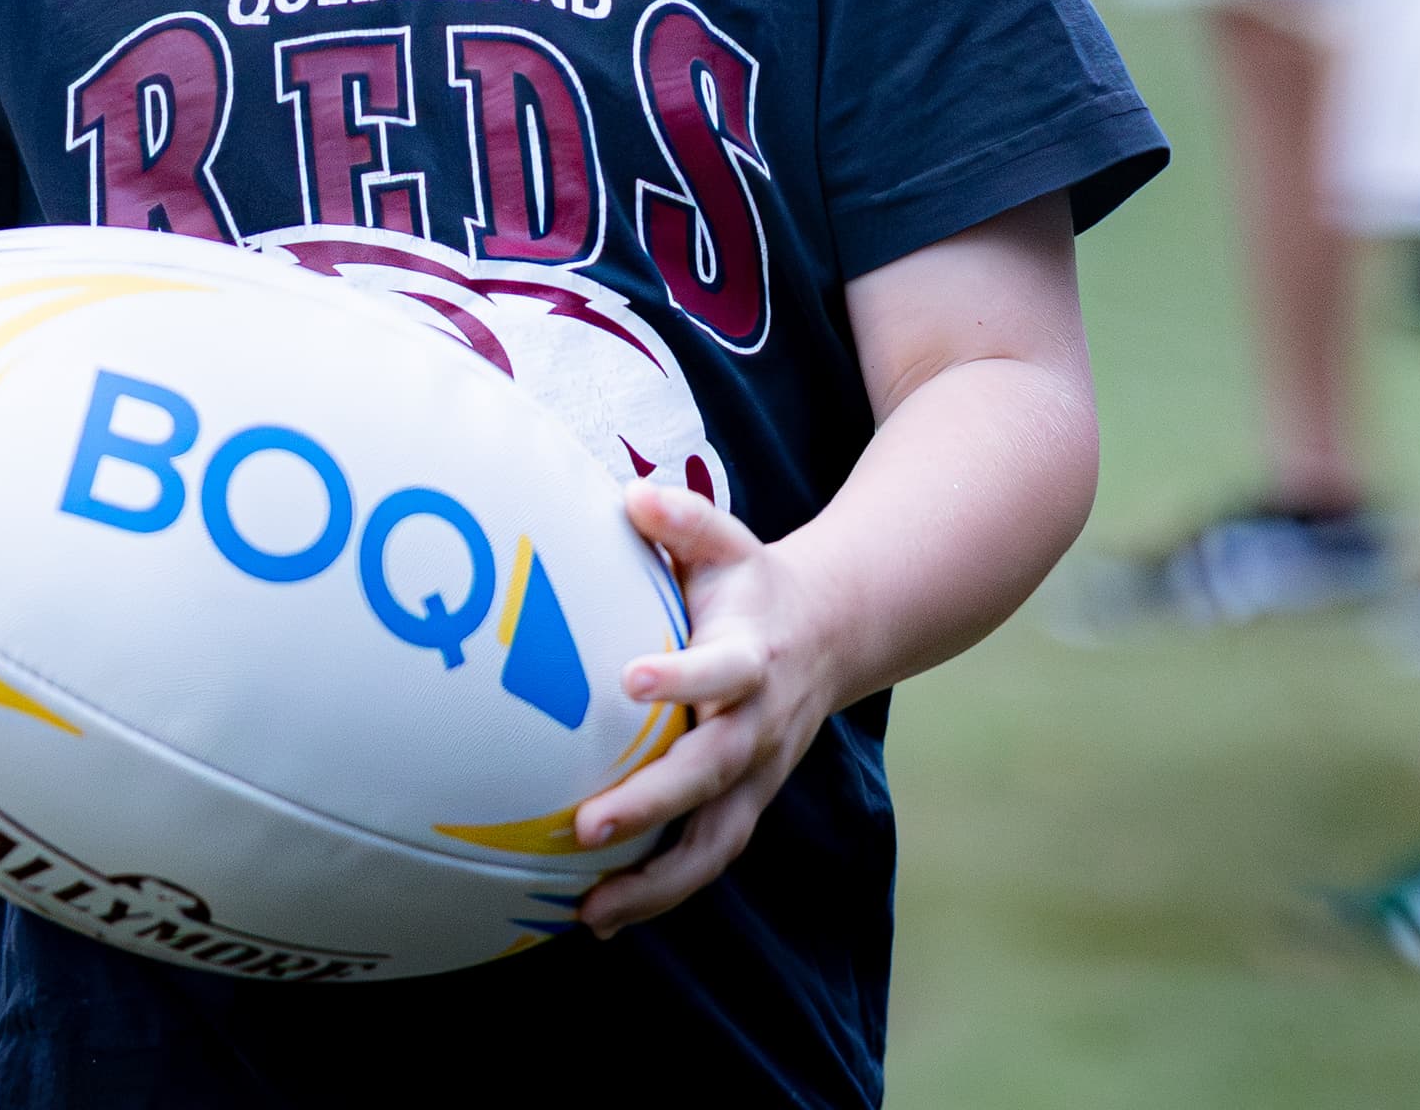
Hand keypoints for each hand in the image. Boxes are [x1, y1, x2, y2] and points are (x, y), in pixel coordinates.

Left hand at [568, 483, 845, 935]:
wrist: (832, 633)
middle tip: (586, 825)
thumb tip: (633, 498)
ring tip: (589, 913)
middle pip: (711, 772)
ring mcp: (755, 774)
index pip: (722, 669)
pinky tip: (597, 920)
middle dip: (651, 802)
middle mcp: (759, 724)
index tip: (629, 680)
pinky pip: (705, 860)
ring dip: (656, 882)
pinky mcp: (743, 805)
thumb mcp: (727, 540)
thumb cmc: (749, 583)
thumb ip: (682, 519)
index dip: (682, 677)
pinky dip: (658, 895)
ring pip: (715, 841)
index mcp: (752, 654)